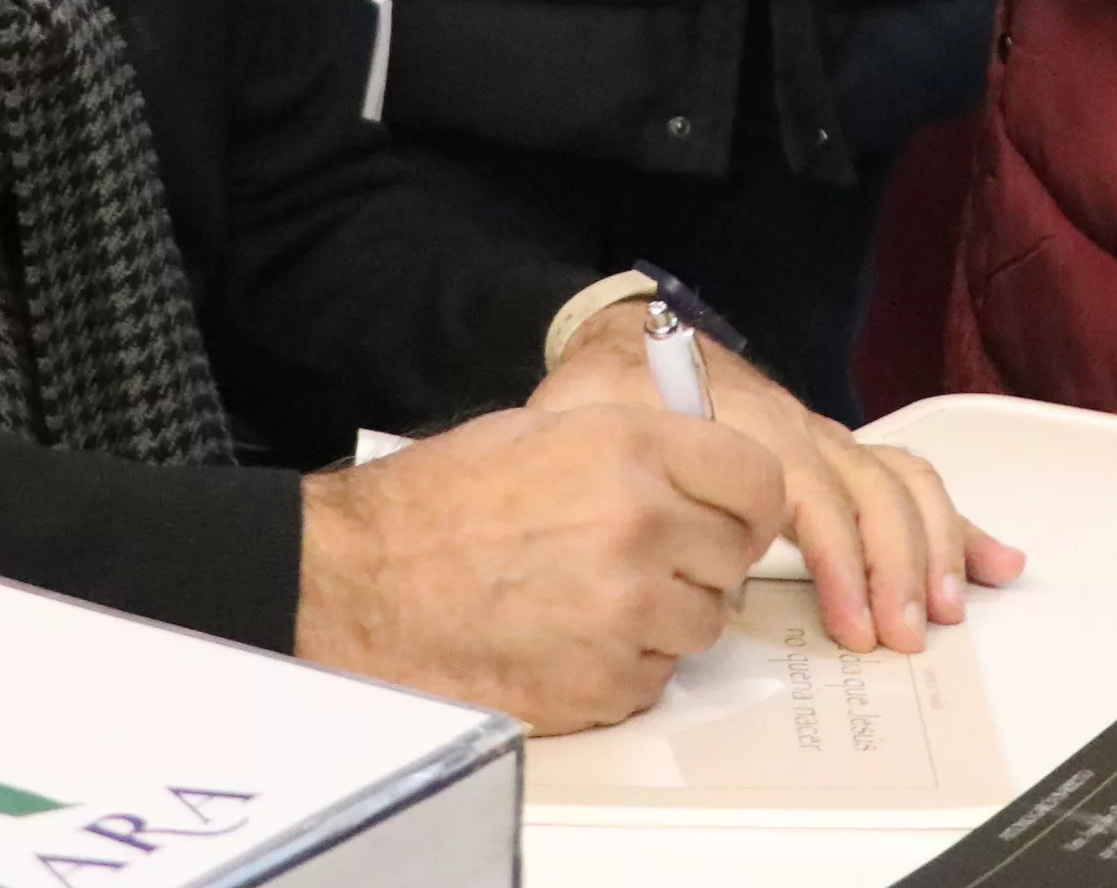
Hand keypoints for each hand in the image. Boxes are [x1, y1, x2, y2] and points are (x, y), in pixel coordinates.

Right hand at [294, 402, 779, 732]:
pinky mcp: (604, 684)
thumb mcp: (542, 432)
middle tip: (645, 558)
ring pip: (701, 624)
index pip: (756, 480)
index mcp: (630, 450)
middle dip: (700, 559)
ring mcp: (627, 614)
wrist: (360, 584)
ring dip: (664, 616)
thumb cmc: (438, 504)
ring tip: (594, 598)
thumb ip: (636, 449)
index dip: (746, 501)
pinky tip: (567, 638)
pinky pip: (654, 678)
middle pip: (733, 558)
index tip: (730, 514)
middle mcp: (642, 529)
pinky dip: (623, 664)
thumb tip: (698, 473)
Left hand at [537, 301, 1027, 654]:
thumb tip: (651, 516)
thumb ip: (617, 459)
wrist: (632, 342)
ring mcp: (825, 441)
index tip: (852, 623)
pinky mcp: (838, 456)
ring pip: (902, 483)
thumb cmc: (616, 391)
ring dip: (935, 548)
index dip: (841, 561)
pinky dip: (956, 524)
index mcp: (750, 425)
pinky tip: (995, 561)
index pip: (815, 494)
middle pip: (872, 491)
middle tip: (903, 636)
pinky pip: (908, 480)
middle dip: (898, 567)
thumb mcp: (590, 418)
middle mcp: (801, 429)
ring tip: (949, 610)